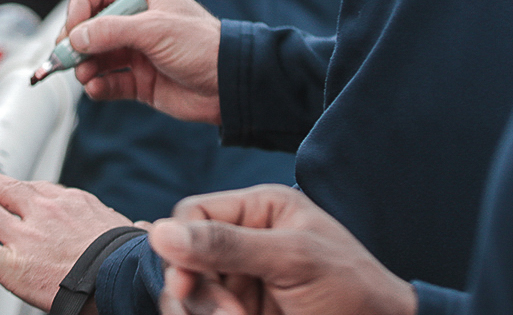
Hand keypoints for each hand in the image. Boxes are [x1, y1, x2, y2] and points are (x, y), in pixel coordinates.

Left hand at [0, 165, 132, 309]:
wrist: (119, 276)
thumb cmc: (123, 256)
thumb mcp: (115, 225)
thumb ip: (105, 221)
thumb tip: (139, 225)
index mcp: (65, 200)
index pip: (32, 188)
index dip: (12, 189)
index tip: (0, 188)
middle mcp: (40, 210)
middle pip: (1, 189)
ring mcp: (23, 235)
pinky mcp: (11, 263)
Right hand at [65, 0, 221, 125]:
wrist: (232, 86)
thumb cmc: (205, 46)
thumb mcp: (155, 29)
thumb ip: (111, 31)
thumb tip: (75, 38)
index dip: (80, 8)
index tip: (72, 30)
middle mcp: (138, 22)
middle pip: (92, 25)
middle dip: (76, 42)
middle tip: (66, 56)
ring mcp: (139, 52)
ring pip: (97, 56)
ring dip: (85, 66)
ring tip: (85, 75)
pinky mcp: (141, 80)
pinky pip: (110, 82)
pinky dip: (99, 86)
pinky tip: (97, 88)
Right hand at [150, 186, 414, 314]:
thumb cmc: (352, 291)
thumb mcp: (291, 260)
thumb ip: (226, 245)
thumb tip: (160, 233)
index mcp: (259, 209)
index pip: (192, 214)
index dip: (181, 247)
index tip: (186, 286)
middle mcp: (244, 239)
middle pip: (183, 258)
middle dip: (196, 292)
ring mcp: (242, 280)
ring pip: (188, 294)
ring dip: (201, 314)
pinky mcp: (242, 311)